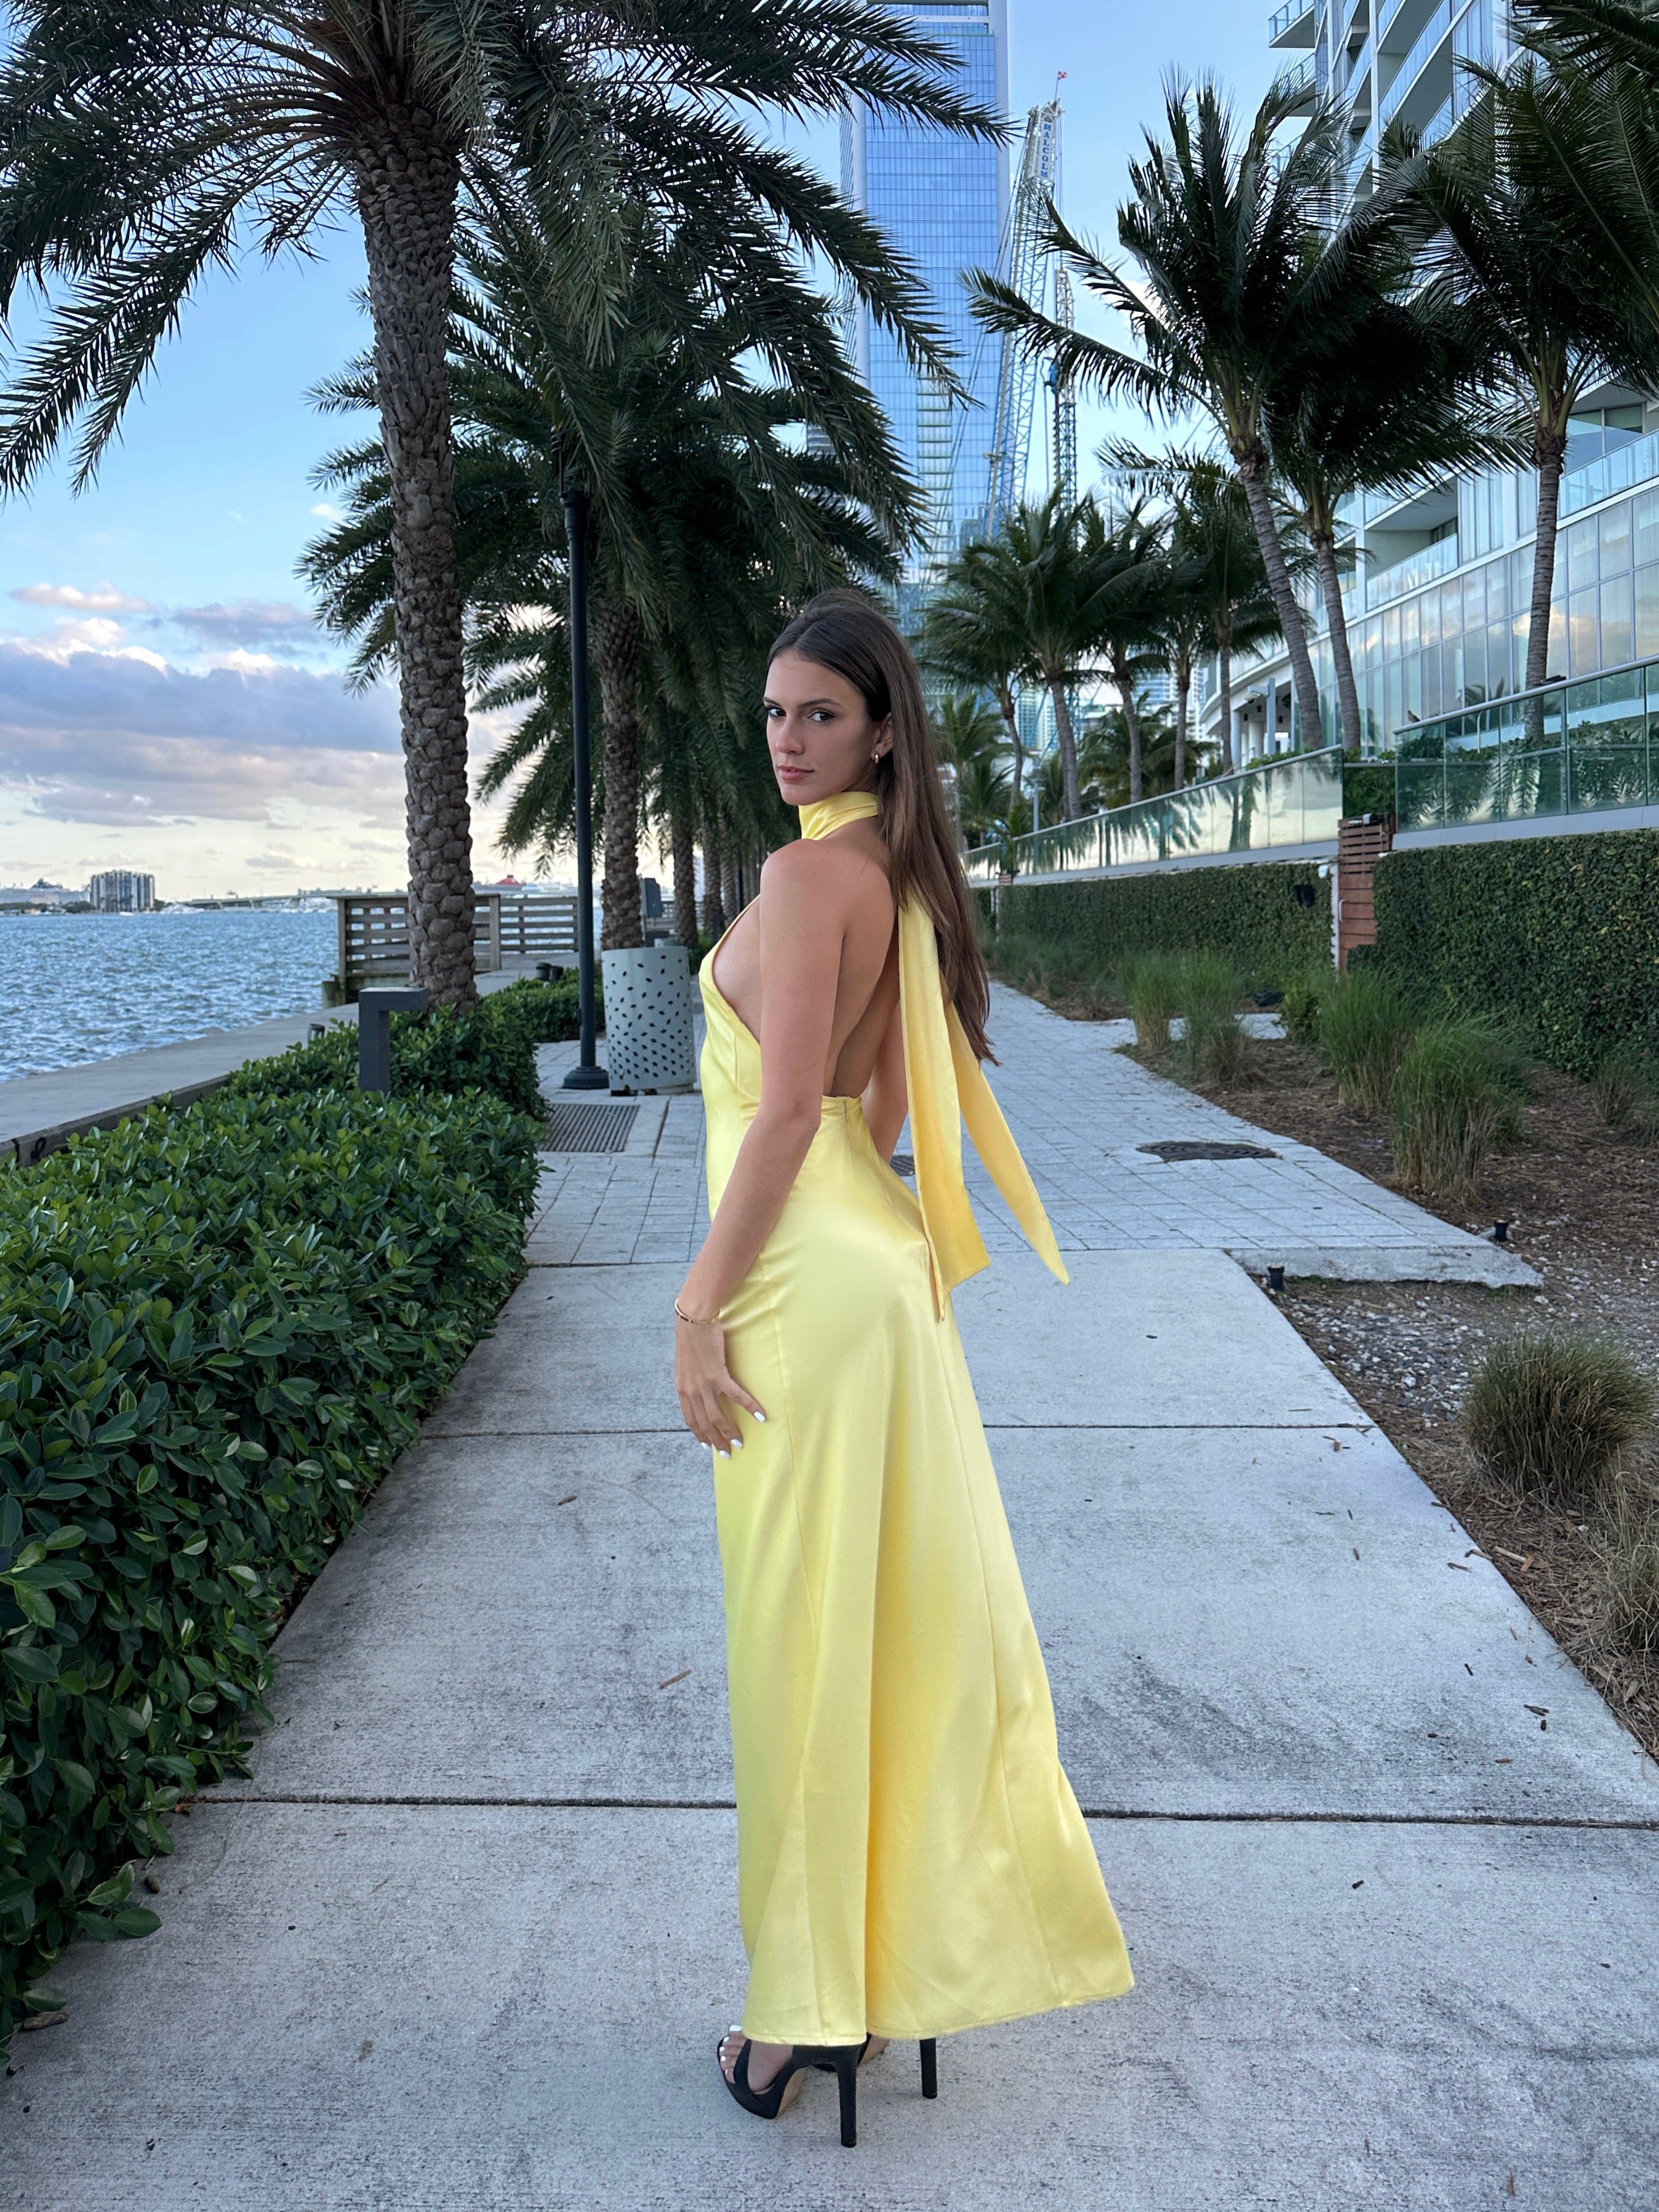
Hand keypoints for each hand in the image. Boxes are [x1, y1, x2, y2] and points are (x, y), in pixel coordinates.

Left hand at [675, 1313, 766, 1453]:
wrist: (693, 1320)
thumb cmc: (691, 1338)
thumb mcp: (685, 1365)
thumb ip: (691, 1380)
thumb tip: (699, 1388)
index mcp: (682, 1389)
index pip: (690, 1419)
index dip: (699, 1434)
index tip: (706, 1446)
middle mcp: (691, 1390)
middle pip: (704, 1423)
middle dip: (716, 1441)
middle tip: (728, 1452)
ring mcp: (704, 1384)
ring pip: (718, 1417)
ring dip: (730, 1432)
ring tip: (741, 1442)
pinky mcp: (718, 1374)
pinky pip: (736, 1396)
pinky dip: (750, 1407)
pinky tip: (760, 1415)